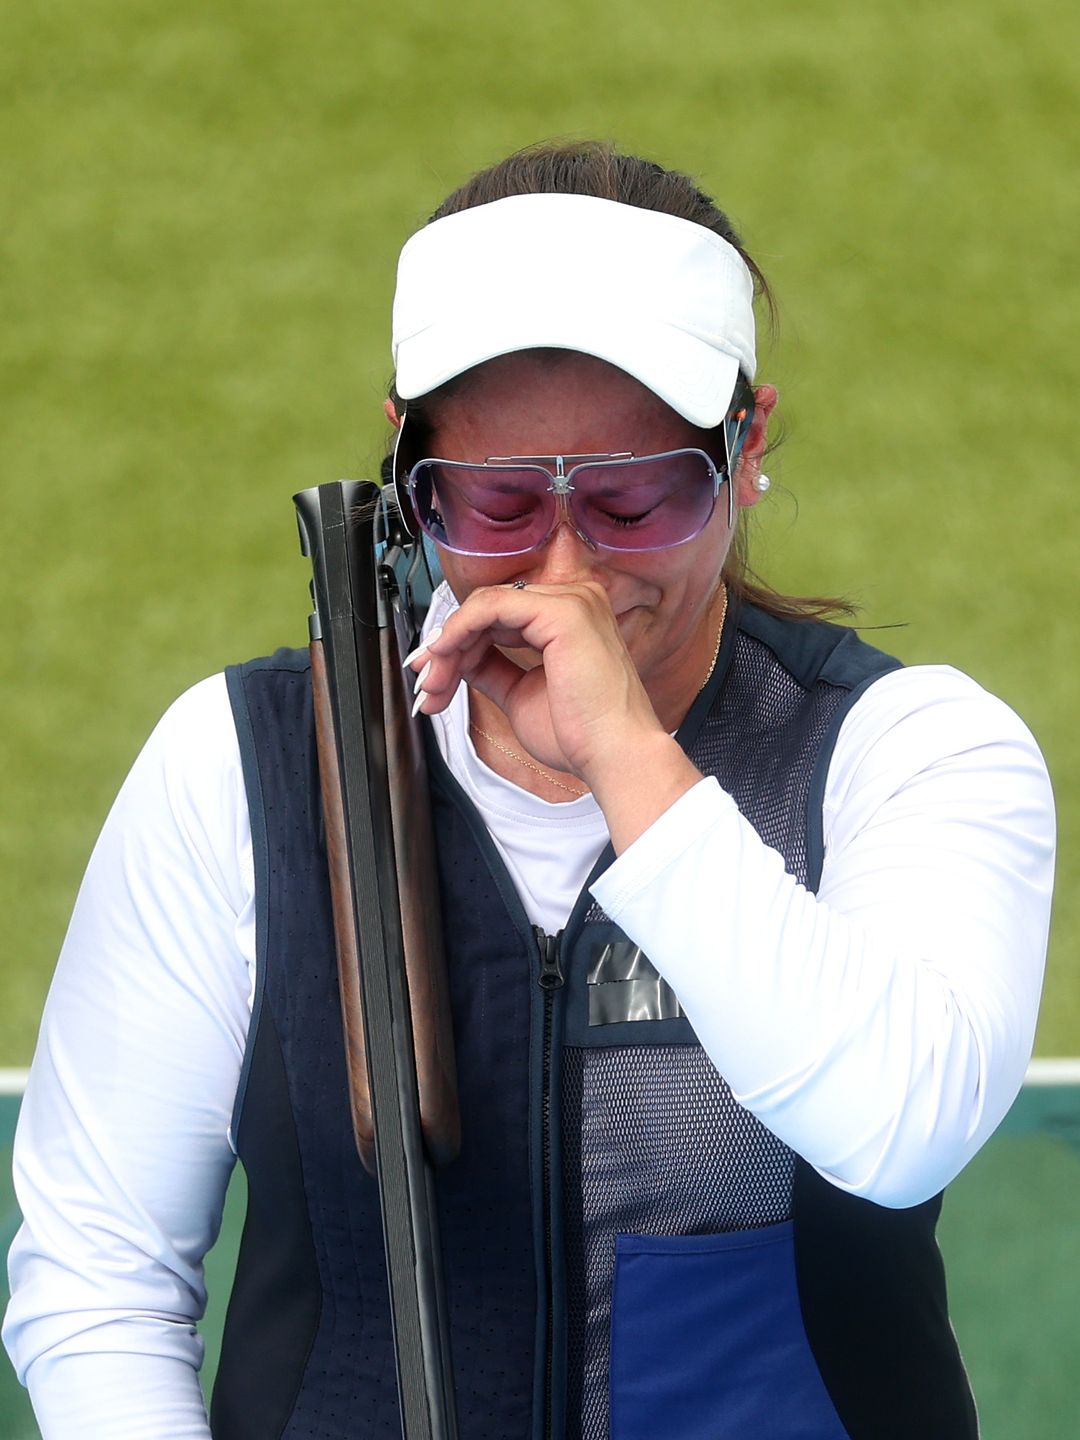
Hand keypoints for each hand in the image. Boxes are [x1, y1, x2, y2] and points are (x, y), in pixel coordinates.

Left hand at [405, 581, 701, 847]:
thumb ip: (493, 669)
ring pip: (484, 607)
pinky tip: (443, 656)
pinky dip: (459, 631)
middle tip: (425, 682)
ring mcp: (571, 601)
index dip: (460, 642)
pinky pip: (490, 608)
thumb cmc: (580, 734)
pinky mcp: (561, 612)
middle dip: (448, 647)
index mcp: (571, 617)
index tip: (432, 675)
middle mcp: (575, 600)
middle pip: (488, 609)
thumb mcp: (521, 694)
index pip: (500, 615)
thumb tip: (460, 659)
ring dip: (449, 645)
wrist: (613, 756)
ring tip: (433, 683)